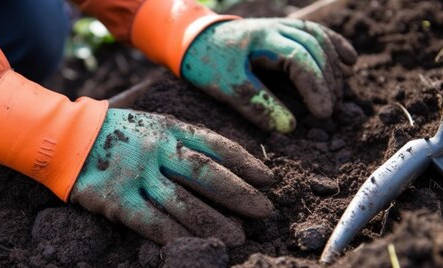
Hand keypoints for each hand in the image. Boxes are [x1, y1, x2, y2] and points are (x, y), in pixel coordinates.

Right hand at [70, 109, 273, 245]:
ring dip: (216, 223)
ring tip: (238, 237)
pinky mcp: (118, 201)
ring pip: (185, 204)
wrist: (63, 138)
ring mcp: (137, 175)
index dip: (245, 162)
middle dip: (240, 195)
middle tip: (264, 211)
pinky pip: (154, 223)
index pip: (215, 144)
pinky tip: (199, 244)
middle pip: (207, 175)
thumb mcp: (147, 118)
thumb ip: (177, 132)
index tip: (267, 179)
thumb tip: (215, 153)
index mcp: (167, 127)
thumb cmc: (110, 129)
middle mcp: (156, 149)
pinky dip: (179, 236)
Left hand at [182, 18, 357, 132]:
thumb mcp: (226, 86)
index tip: (323, 114)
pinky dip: (335, 45)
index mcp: (262, 39)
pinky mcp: (282, 30)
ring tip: (338, 95)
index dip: (316, 87)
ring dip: (333, 67)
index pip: (300, 59)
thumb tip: (290, 126)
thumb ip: (256, 104)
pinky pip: (315, 33)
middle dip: (327, 82)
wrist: (192, 39)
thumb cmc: (207, 63)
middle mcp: (276, 27)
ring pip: (319, 40)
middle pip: (315, 49)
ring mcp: (281, 26)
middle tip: (329, 111)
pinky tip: (351, 60)